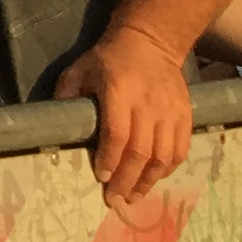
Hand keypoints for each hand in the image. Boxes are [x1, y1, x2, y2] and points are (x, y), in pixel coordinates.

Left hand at [53, 24, 196, 203]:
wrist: (151, 42)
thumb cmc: (108, 59)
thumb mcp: (80, 69)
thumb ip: (67, 95)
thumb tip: (55, 126)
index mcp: (119, 90)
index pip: (117, 133)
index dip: (109, 159)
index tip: (101, 178)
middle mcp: (148, 103)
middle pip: (140, 151)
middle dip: (126, 180)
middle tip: (115, 199)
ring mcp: (170, 111)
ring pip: (162, 156)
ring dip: (147, 181)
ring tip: (133, 197)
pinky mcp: (185, 115)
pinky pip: (180, 150)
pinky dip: (167, 170)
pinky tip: (153, 179)